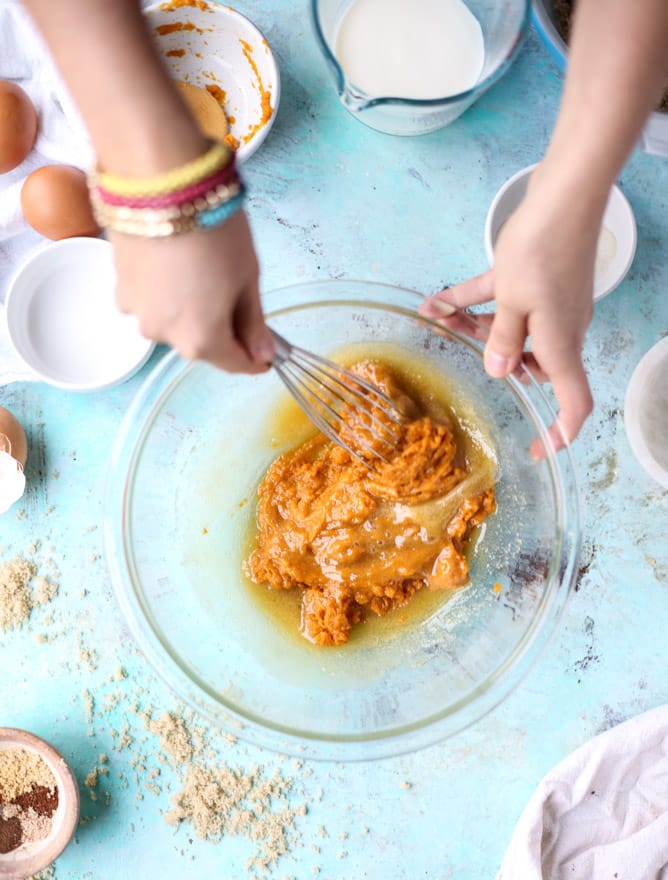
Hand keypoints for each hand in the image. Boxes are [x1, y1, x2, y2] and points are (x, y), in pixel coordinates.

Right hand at [112, 210, 274, 372]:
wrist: (158, 183)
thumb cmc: (212, 228)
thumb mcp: (247, 276)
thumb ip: (253, 321)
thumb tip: (263, 352)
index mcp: (202, 340)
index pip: (235, 364)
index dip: (256, 359)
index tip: (268, 353)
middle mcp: (164, 337)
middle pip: (202, 343)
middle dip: (223, 327)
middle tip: (237, 294)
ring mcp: (137, 314)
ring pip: (175, 322)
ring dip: (192, 309)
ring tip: (203, 270)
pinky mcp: (119, 289)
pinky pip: (153, 301)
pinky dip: (168, 291)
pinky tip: (178, 262)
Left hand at [420, 176, 597, 459]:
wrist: (564, 194)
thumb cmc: (542, 251)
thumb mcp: (514, 302)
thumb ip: (503, 340)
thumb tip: (500, 372)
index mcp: (560, 345)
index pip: (575, 403)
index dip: (562, 432)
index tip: (542, 451)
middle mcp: (558, 330)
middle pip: (527, 362)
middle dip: (490, 356)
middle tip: (453, 338)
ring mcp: (548, 305)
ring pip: (509, 328)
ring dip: (471, 324)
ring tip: (434, 313)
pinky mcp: (536, 280)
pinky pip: (502, 300)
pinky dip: (472, 300)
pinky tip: (435, 298)